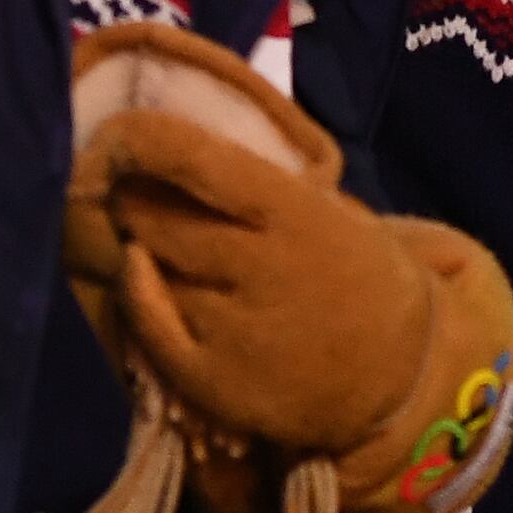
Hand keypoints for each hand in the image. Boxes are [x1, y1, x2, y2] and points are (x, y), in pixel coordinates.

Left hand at [96, 117, 434, 457]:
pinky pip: (147, 325)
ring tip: (136, 229)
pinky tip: (137, 269)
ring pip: (150, 268)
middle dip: (128, 194)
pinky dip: (133, 290)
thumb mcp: (330, 209)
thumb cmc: (352, 273)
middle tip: (117, 182)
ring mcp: (233, 330)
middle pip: (156, 216)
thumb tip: (181, 142)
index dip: (141, 140)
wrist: (395, 376)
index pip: (197, 161)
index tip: (117, 131)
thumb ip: (264, 181)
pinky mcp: (211, 381)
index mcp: (296, 214)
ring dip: (134, 243)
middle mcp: (261, 269)